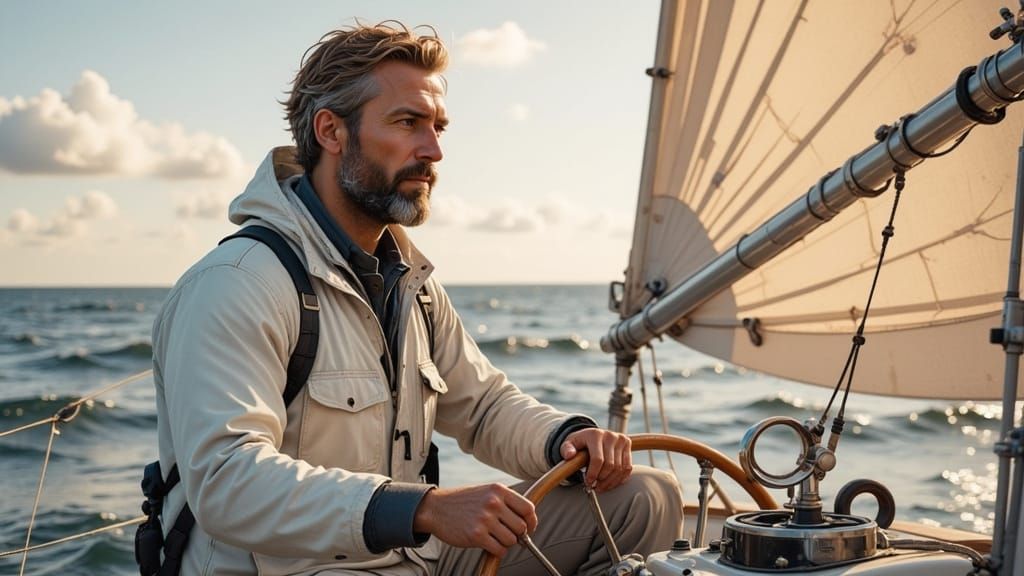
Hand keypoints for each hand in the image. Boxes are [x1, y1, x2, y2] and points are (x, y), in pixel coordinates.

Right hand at [412, 484, 536, 557]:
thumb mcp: (485, 492)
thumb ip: (505, 502)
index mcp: (498, 490)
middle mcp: (493, 503)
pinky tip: (489, 545)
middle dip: (518, 535)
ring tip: (495, 539)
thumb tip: (527, 521)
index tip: (529, 528)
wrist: (435, 508)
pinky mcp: (476, 535)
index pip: (528, 508)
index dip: (532, 522)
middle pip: (521, 527)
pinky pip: (499, 550)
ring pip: (511, 540)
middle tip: (510, 536)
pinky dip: (497, 551)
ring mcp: (485, 519)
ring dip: (506, 543)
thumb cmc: (462, 501)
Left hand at [561, 428, 632, 492]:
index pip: (598, 459)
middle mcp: (610, 435)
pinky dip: (620, 479)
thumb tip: (569, 455)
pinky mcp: (627, 444)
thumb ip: (566, 449)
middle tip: (594, 486)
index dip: (593, 474)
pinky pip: (627, 467)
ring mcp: (620, 439)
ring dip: (611, 482)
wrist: (591, 435)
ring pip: (620, 468)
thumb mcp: (568, 444)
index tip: (588, 482)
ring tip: (601, 487)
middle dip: (602, 480)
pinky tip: (610, 482)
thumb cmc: (579, 443)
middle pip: (610, 465)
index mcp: (595, 434)